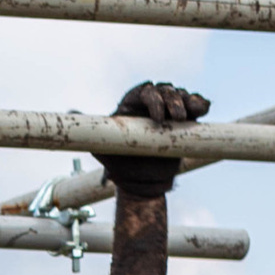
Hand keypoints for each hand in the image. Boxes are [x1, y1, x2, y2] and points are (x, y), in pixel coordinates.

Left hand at [92, 81, 211, 199]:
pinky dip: (200, 104)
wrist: (143, 184)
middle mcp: (150, 105)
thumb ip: (92, 132)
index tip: (156, 117)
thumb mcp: (103, 149)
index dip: (151, 98)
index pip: (142, 91)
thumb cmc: (121, 166)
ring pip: (181, 95)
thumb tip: (71, 112)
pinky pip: (195, 106)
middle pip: (164, 90)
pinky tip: (203, 108)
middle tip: (175, 118)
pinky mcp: (185, 122)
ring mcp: (169, 112)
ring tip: (190, 113)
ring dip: (187, 100)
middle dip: (171, 99)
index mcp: (131, 107)